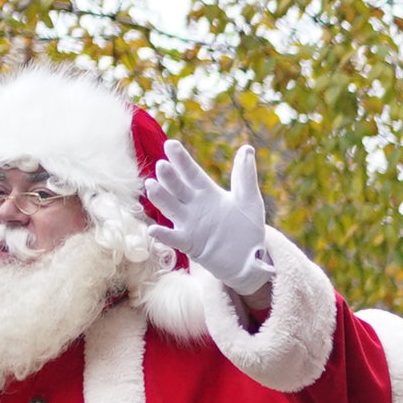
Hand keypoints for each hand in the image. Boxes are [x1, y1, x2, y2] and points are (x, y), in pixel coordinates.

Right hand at [142, 139, 276, 296]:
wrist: (251, 258)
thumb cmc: (248, 227)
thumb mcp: (249, 199)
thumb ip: (245, 176)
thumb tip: (247, 148)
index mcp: (207, 192)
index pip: (191, 172)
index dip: (181, 160)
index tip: (171, 144)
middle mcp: (194, 206)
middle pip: (177, 188)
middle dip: (169, 177)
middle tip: (162, 165)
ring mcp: (189, 224)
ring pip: (170, 208)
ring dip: (161, 198)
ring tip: (151, 185)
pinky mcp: (190, 244)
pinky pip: (174, 238)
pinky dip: (163, 235)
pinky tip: (154, 230)